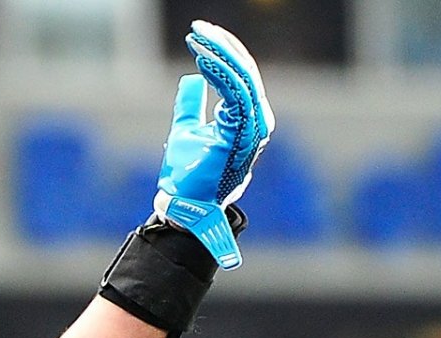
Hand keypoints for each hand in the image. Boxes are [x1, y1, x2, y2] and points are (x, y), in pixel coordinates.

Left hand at [153, 20, 272, 269]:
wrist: (184, 207)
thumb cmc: (188, 177)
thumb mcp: (187, 133)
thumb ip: (192, 108)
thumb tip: (192, 79)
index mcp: (246, 120)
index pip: (241, 77)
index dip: (223, 53)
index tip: (199, 36)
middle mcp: (256, 123)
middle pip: (245, 72)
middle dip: (223, 45)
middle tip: (200, 27)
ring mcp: (252, 130)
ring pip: (243, 79)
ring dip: (221, 54)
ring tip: (199, 37)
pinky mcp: (241, 135)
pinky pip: (235, 95)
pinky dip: (220, 74)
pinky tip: (202, 58)